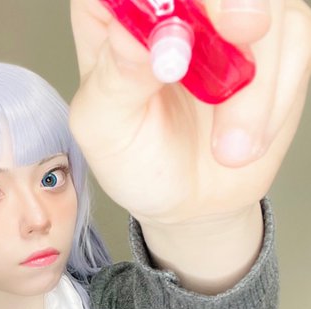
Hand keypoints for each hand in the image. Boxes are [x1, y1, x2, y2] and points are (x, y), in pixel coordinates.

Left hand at [69, 0, 310, 225]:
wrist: (188, 199)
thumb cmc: (136, 159)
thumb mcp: (107, 129)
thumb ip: (117, 78)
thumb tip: (134, 34)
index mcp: (114, 8)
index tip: (173, 28)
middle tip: (240, 30)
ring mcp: (226, 10)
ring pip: (265, 3)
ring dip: (255, 85)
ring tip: (227, 149)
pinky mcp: (274, 33)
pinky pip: (295, 37)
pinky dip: (276, 97)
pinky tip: (246, 139)